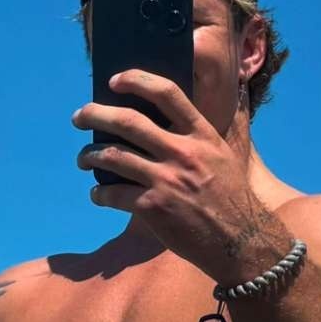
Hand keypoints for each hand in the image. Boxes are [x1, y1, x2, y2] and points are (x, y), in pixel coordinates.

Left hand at [72, 70, 277, 282]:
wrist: (241, 241)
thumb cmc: (231, 197)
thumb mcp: (222, 155)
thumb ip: (197, 135)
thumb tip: (170, 115)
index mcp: (201, 134)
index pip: (167, 93)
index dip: (136, 81)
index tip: (114, 81)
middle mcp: (182, 152)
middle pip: (128, 121)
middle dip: (95, 115)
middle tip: (79, 117)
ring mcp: (166, 180)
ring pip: (113, 156)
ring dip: (89, 155)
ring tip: (83, 159)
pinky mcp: (153, 207)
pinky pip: (113, 194)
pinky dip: (99, 193)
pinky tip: (97, 195)